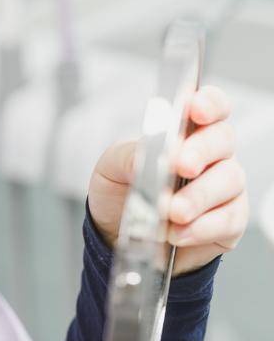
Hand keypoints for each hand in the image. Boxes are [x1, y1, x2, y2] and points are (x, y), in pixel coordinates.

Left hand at [88, 85, 247, 273]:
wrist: (118, 237)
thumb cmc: (120, 194)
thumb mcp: (110, 169)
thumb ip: (127, 156)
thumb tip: (145, 155)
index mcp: (184, 133)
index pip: (209, 106)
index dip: (208, 103)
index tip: (196, 109)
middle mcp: (210, 155)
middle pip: (222, 139)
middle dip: (201, 151)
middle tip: (181, 166)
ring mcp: (223, 187)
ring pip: (230, 180)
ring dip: (198, 197)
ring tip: (171, 212)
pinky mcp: (228, 220)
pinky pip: (229, 219)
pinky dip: (202, 227)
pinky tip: (177, 233)